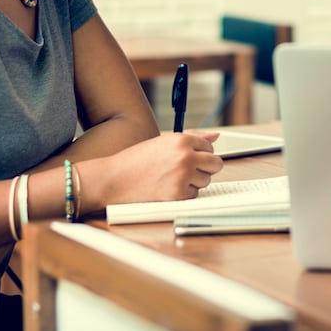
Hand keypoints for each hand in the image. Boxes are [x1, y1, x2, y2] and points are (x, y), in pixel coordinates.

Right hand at [102, 130, 222, 204]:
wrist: (114, 179)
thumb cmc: (136, 160)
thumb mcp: (163, 142)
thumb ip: (192, 137)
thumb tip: (216, 135)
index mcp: (182, 140)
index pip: (209, 146)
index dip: (200, 153)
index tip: (189, 158)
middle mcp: (186, 156)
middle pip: (215, 164)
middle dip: (205, 168)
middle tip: (187, 170)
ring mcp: (183, 176)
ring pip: (206, 181)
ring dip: (194, 182)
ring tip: (172, 178)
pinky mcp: (178, 194)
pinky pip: (194, 195)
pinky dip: (184, 194)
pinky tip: (168, 188)